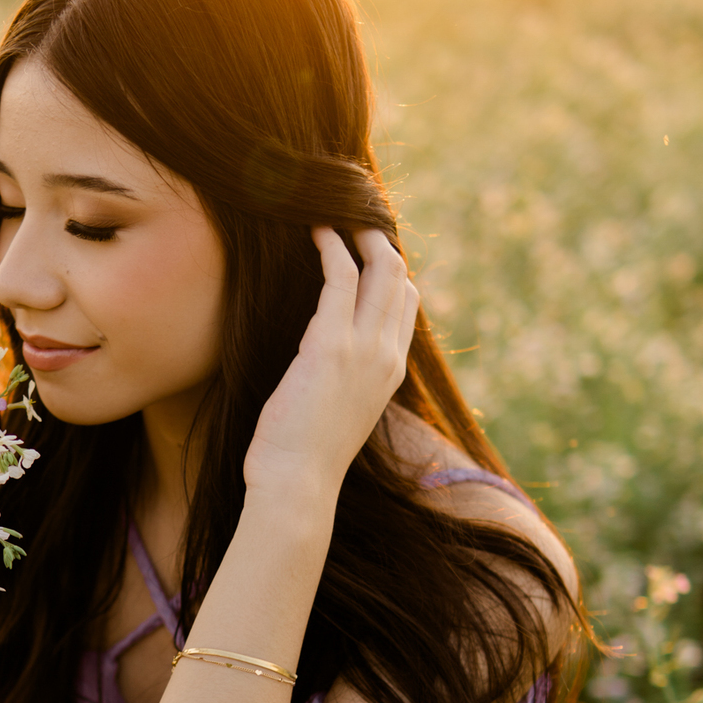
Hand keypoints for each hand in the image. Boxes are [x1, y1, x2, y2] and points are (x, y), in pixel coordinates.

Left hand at [242, 227, 417, 518]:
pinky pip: (340, 278)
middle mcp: (387, 357)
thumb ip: (341, 382)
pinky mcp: (330, 344)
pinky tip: (315, 231)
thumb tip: (322, 367)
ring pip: (381, 270)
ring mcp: (364, 349)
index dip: (390, 273)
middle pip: (401, 281)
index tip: (364, 251)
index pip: (406, 307)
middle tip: (354, 221)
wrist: (297, 487)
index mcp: (390, 374)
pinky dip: (331, 247)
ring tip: (334, 215)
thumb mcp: (335, 414)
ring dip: (360, 235)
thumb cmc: (303, 459)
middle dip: (381, 244)